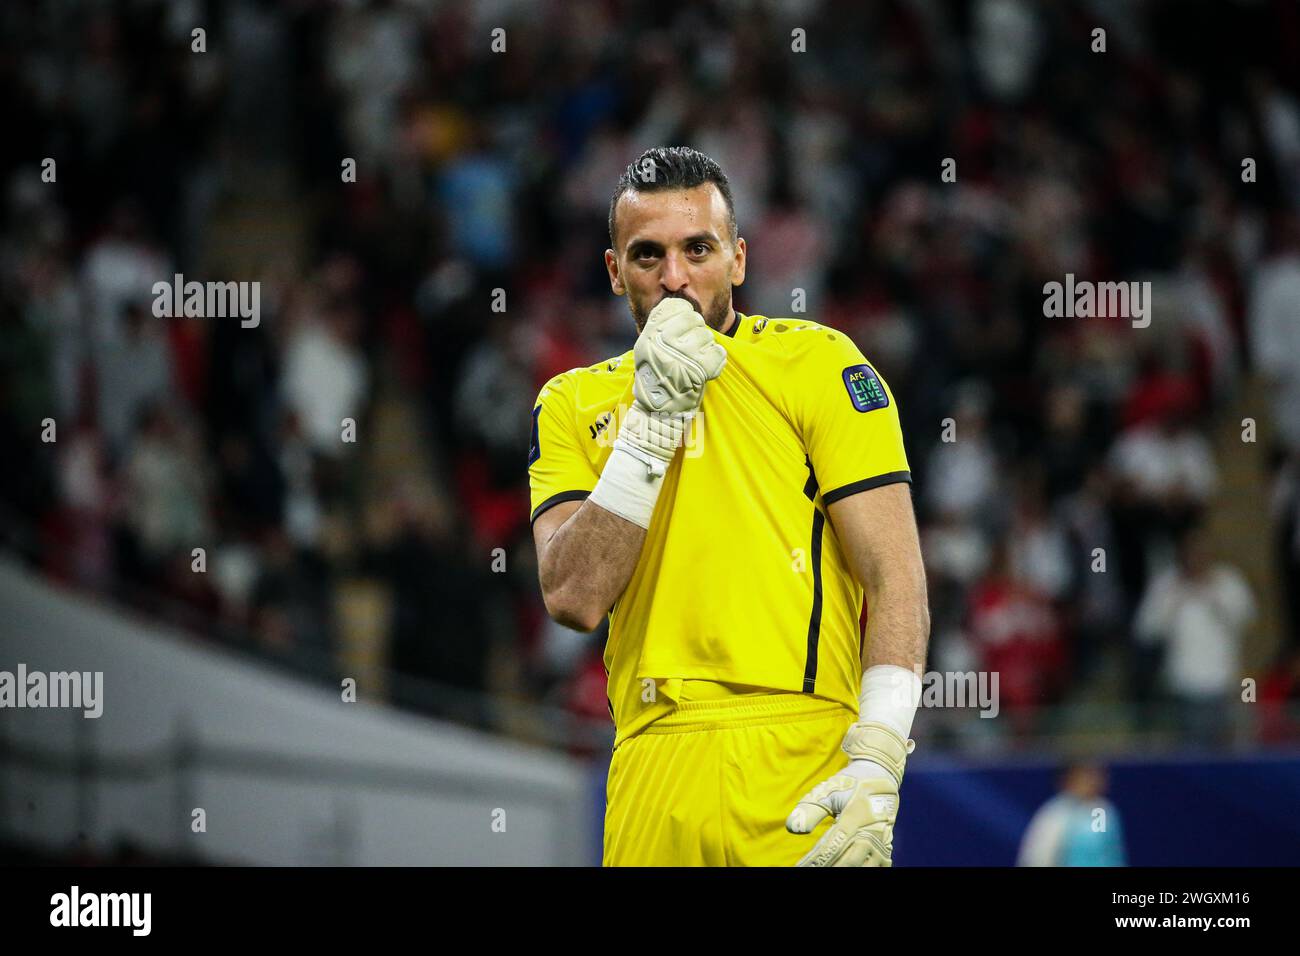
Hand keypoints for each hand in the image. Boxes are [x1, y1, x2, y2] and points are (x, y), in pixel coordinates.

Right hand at [620, 298, 726, 467]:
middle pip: (695, 320)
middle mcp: (663, 342)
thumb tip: (686, 305)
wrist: (657, 413)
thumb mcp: (648, 348)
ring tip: (695, 364)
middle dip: (697, 334)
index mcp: (650, 333)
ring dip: (706, 350)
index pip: (677, 306)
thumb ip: (662, 327)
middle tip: (690, 353)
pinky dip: (717, 362)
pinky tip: (706, 370)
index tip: (684, 331)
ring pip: (708, 337)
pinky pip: (718, 353)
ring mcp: (681, 357)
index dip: (686, 317)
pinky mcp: (698, 371)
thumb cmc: (655, 380)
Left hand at [786, 721, 912, 866]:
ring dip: (846, 870)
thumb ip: (810, 810)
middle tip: (812, 870)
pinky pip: (881, 865)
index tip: (799, 867)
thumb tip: (792, 828)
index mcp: (854, 817)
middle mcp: (871, 831)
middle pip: (849, 861)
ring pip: (865, 866)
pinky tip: (852, 869)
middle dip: (830, 868)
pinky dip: (866, 870)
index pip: (831, 847)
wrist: (880, 773)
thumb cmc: (849, 783)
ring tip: (829, 870)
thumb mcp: (828, 791)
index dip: (815, 861)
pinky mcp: (888, 844)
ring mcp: (882, 839)